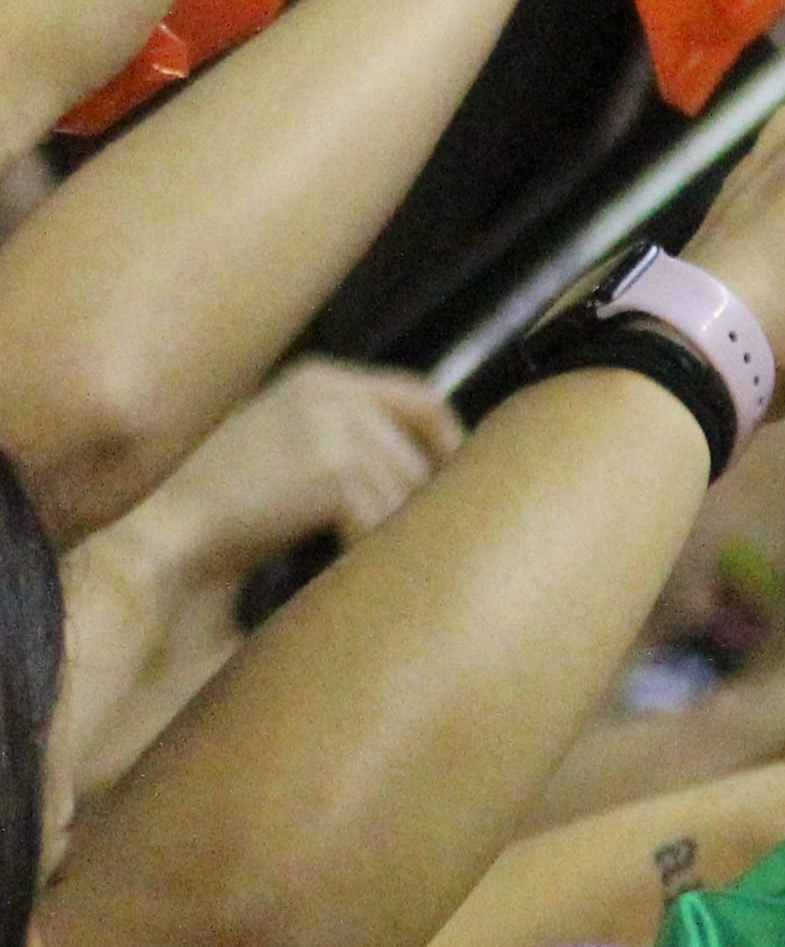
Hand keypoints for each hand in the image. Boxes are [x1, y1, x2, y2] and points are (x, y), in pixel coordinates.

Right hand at [114, 361, 458, 586]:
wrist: (165, 527)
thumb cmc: (220, 501)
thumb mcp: (283, 441)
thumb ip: (347, 436)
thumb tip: (432, 467)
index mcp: (322, 378)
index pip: (420, 399)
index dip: (449, 443)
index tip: (456, 482)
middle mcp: (335, 393)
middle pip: (418, 459)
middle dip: (413, 506)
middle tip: (397, 544)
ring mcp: (337, 428)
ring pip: (404, 497)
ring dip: (385, 535)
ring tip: (357, 558)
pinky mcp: (335, 470)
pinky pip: (380, 523)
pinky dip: (365, 553)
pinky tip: (337, 568)